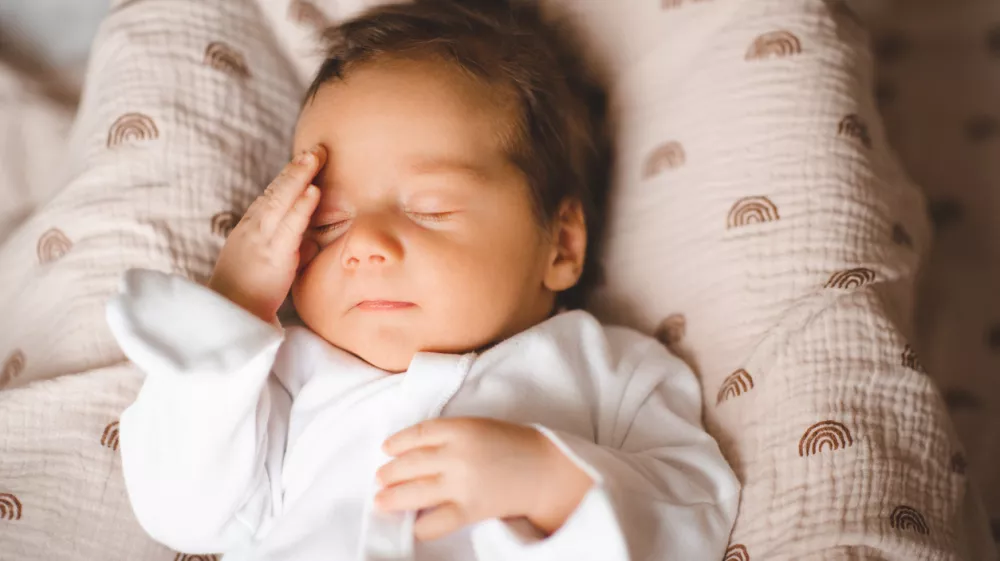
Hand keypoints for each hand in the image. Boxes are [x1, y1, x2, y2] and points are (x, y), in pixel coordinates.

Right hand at [208, 146, 325, 322]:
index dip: (290, 176)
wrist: (231, 315)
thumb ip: (291, 252)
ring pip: (281, 200)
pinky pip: (290, 226)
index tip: (306, 159)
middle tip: (316, 149)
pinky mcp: (273, 255)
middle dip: (297, 168)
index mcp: (251, 228)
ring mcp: (262, 239)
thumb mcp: (271, 266)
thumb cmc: (249, 293)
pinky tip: (314, 191)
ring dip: (300, 176)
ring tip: (316, 157)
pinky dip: (302, 206)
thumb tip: (310, 245)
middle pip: (276, 190)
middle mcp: (254, 228)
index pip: (272, 196)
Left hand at [375, 418, 592, 541]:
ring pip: (415, 492)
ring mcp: (461, 484)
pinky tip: (413, 526)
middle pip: (410, 463)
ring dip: (393, 498)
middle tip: (380, 477)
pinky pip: (435, 521)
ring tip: (380, 501)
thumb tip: (418, 451)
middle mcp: (455, 454)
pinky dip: (420, 526)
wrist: (548, 471)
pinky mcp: (469, 510)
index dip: (397, 442)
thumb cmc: (517, 444)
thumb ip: (451, 435)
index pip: (417, 434)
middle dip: (390, 472)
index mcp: (460, 428)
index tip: (386, 448)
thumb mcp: (481, 427)